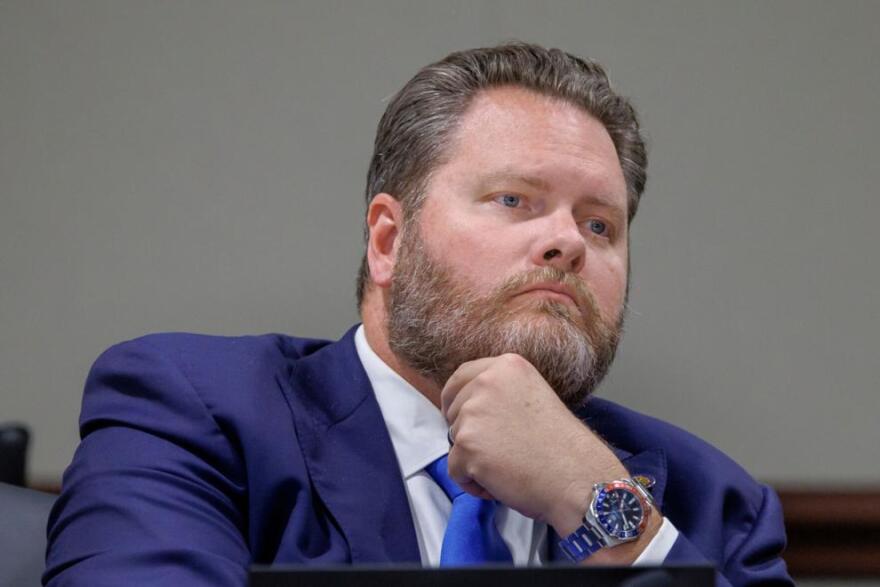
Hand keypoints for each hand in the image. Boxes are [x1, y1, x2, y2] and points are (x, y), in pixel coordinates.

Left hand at [440, 353, 627, 535]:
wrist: (577, 476)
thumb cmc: (561, 445)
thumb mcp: (531, 396)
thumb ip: (500, 392)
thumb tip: (467, 405)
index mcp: (506, 366)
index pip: (460, 377)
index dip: (458, 400)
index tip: (468, 419)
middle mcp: (487, 381)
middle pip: (452, 410)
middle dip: (467, 432)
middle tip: (502, 448)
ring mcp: (474, 412)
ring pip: (454, 440)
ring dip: (473, 459)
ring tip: (509, 464)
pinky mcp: (467, 444)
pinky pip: (455, 469)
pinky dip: (473, 482)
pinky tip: (502, 481)